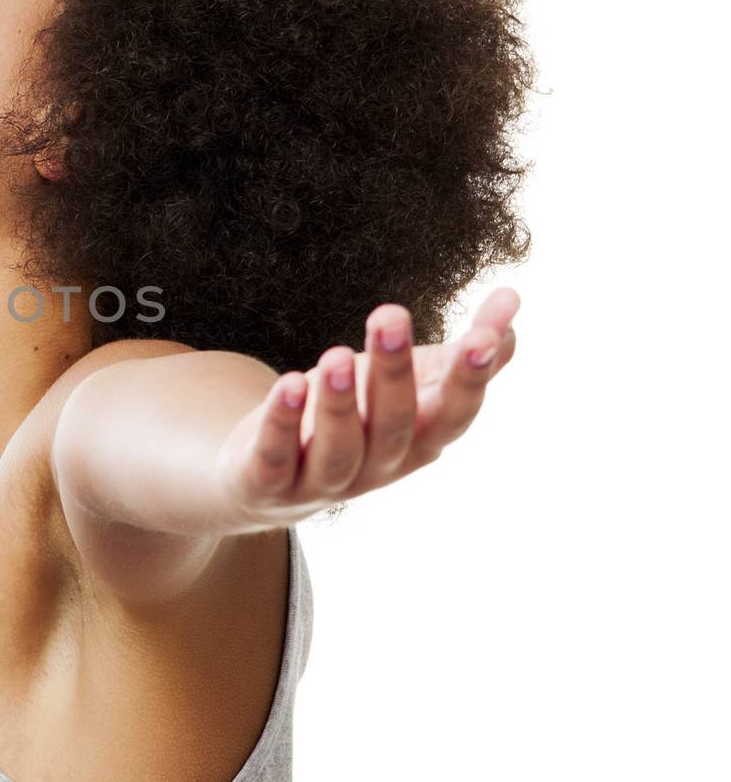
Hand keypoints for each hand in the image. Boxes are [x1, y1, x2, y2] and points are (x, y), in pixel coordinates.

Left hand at [217, 286, 520, 523]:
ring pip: (339, 449)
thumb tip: (511, 298)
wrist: (272, 481)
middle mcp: (379, 466)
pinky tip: (287, 383)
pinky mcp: (269, 483)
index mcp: (420, 440)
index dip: (469, 381)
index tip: (481, 338)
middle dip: (393, 373)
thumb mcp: (411, 385)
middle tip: (389, 314)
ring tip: (337, 353)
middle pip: (393, 425)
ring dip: (340, 403)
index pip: (453, 415)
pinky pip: (276, 458)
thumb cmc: (358, 419)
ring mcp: (323, 481)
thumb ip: (463, 351)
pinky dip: (282, 423)